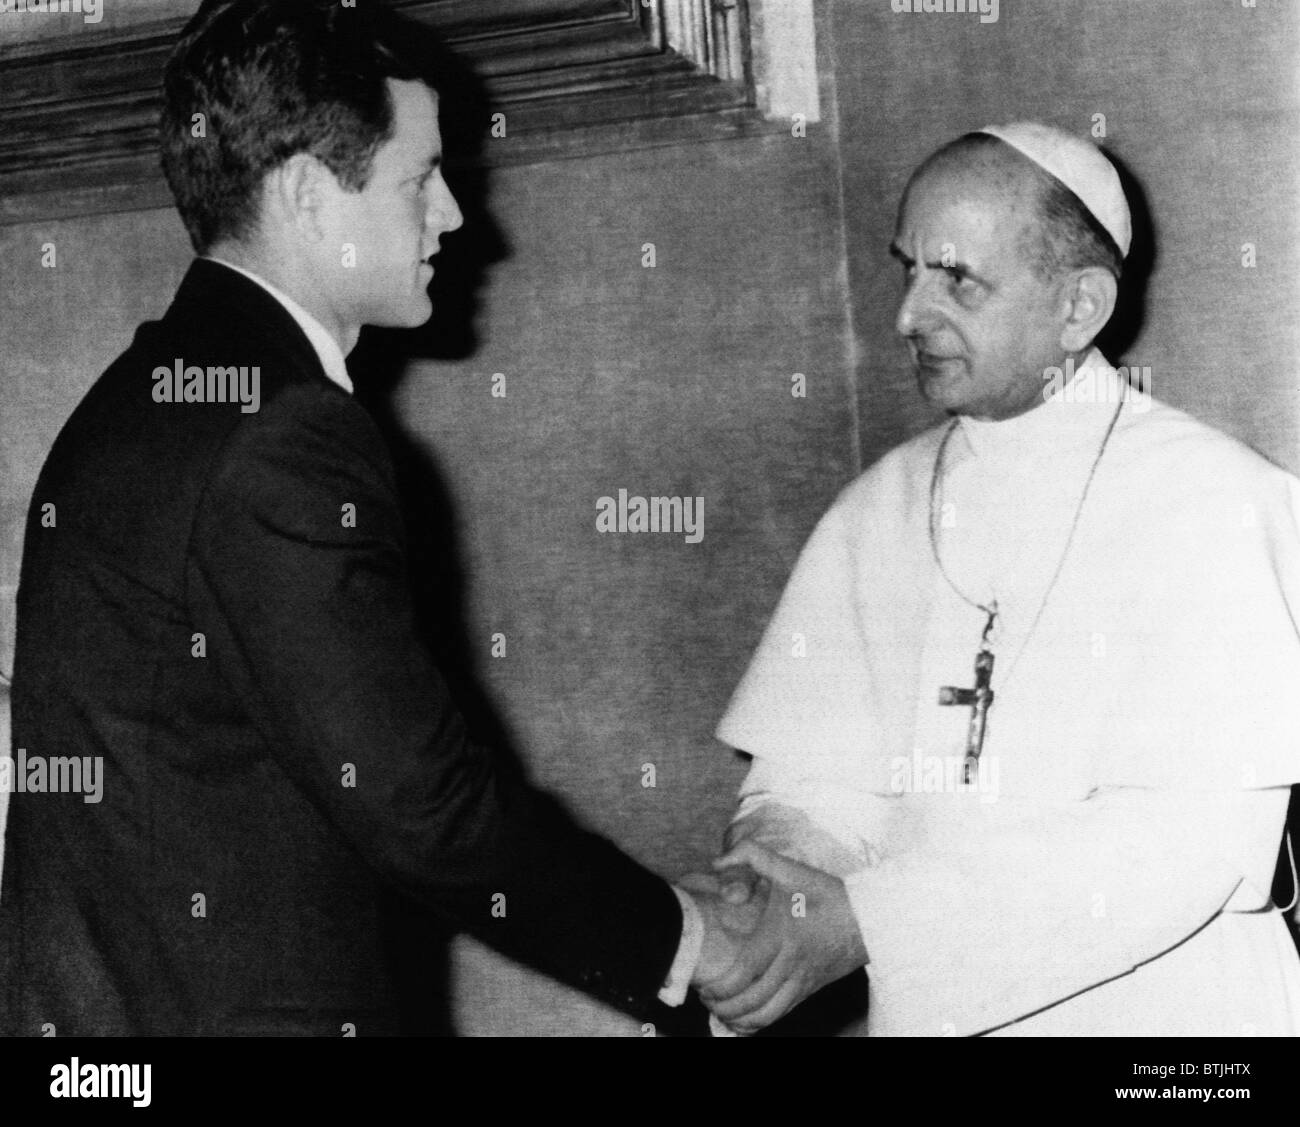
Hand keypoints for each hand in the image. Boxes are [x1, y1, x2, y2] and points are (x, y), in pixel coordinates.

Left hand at [697, 840, 866, 1034]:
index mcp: (782, 935)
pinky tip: (745, 1021)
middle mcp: (792, 963)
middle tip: (705, 999)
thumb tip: (717, 862)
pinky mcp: (812, 989)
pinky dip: (760, 1023)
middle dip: (723, 1006)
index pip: (746, 971)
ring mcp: (804, 980)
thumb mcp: (791, 869)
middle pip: (752, 999)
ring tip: (721, 1012)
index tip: (704, 985)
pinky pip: (782, 1015)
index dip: (722, 985)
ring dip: (740, 1019)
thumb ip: (752, 856)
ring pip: (768, 1014)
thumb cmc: (828, 893)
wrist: (872, 917)